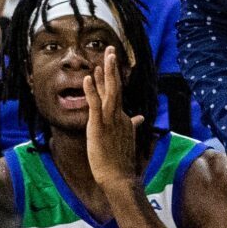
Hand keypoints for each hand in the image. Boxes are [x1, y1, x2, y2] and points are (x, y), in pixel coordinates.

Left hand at [81, 48, 143, 196]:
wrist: (119, 178)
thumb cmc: (121, 163)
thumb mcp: (127, 141)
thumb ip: (132, 126)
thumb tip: (139, 118)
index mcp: (124, 119)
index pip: (118, 94)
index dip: (113, 78)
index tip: (110, 64)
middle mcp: (119, 116)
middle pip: (117, 86)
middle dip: (113, 67)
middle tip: (112, 49)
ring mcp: (110, 120)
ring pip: (110, 91)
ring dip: (107, 72)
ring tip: (105, 55)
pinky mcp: (99, 126)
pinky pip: (95, 104)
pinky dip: (91, 90)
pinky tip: (87, 77)